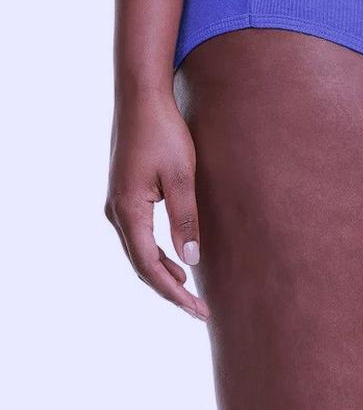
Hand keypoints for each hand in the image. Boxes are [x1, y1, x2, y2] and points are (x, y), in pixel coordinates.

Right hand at [105, 91, 208, 320]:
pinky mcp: (124, 194)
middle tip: (199, 308)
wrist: (140, 99)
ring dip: (162, 272)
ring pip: (138, 250)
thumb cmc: (164, 133)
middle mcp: (116, 212)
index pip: (150, 267)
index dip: (174, 293)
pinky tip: (173, 256)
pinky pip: (138, 234)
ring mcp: (117, 203)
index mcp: (128, 212)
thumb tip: (192, 261)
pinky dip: (155, 252)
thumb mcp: (182, 176)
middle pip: (141, 264)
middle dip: (169, 289)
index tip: (198, 310)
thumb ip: (185, 219)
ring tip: (188, 290)